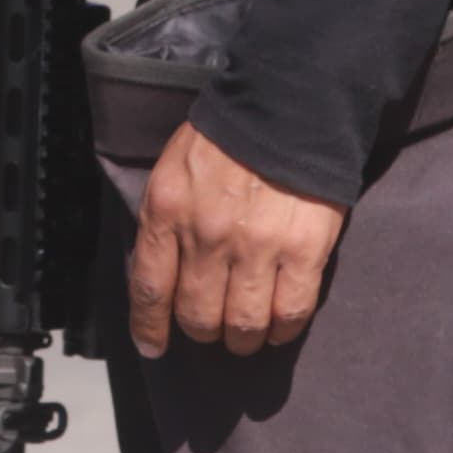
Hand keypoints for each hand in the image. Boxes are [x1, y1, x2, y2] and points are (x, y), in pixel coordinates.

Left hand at [127, 121, 346, 356]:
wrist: (287, 107)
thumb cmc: (226, 137)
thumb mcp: (173, 169)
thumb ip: (165, 219)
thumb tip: (161, 271)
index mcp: (168, 210)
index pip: (149, 287)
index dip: (149, 326)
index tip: (153, 345)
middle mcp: (207, 235)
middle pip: (197, 314)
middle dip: (203, 330)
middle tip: (211, 328)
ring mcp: (257, 246)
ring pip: (242, 324)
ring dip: (242, 339)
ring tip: (245, 335)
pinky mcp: (303, 251)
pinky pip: (290, 312)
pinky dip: (282, 330)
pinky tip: (278, 328)